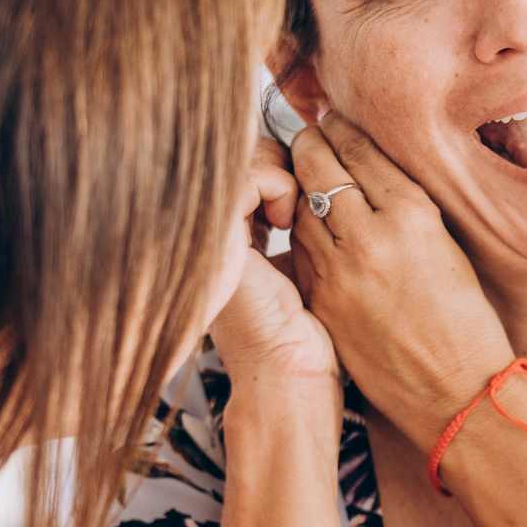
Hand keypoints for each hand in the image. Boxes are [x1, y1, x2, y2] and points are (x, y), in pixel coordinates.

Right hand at [209, 133, 339, 399]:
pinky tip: (286, 219)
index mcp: (228, 233)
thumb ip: (298, 223)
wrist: (287, 373)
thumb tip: (320, 177)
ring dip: (281, 171)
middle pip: (241, 153)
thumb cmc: (304, 332)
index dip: (282, 162)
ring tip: (296, 211)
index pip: (249, 164)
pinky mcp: (213, 232)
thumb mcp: (301, 264)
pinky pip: (244, 174)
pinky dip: (274, 185)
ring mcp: (206, 227)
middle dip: (283, 159)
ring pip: (242, 156)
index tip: (312, 185)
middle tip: (308, 188)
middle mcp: (210, 226)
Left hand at [284, 110, 514, 447]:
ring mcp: (341, 271)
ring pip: (303, 205)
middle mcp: (373, 238)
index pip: (361, 150)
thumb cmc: (467, 324)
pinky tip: (305, 222)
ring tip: (304, 172)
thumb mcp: (450, 248)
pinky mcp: (323, 302)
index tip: (334, 118)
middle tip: (309, 133)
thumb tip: (372, 170)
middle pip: (321, 167)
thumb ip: (408, 208)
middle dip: (311, 144)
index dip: (341, 127)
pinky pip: (303, 250)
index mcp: (415, 217)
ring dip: (300, 185)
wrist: (457, 396)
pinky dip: (302, 230)